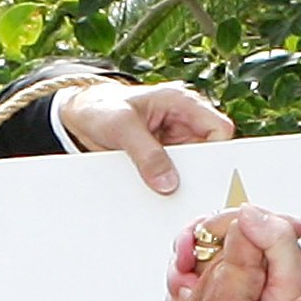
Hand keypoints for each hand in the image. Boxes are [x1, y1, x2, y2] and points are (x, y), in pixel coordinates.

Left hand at [57, 79, 234, 195]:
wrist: (81, 118)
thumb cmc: (101, 108)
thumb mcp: (121, 127)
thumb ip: (146, 154)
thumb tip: (168, 184)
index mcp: (182, 103)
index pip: (219, 128)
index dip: (218, 152)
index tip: (204, 175)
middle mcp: (184, 123)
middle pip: (209, 154)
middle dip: (200, 174)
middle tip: (185, 191)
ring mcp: (175, 143)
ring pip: (194, 170)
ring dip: (183, 184)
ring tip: (167, 196)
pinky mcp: (163, 159)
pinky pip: (175, 178)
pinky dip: (169, 188)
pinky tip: (158, 196)